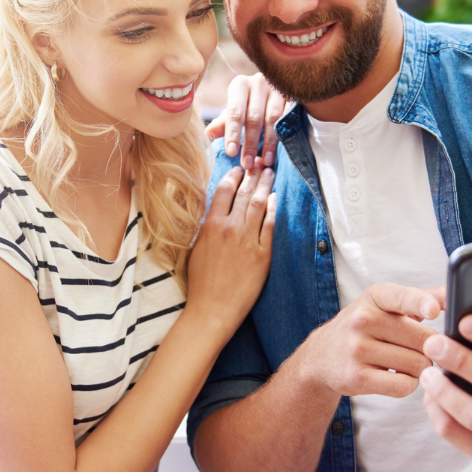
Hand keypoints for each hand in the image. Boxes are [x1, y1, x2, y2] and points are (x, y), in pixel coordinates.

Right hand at [185, 165, 275, 328]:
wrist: (213, 309)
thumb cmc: (200, 283)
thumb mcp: (195, 248)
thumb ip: (205, 228)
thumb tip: (214, 213)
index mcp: (210, 226)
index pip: (224, 191)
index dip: (233, 176)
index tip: (238, 168)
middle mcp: (230, 228)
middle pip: (245, 193)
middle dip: (253, 175)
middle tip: (260, 162)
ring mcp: (248, 240)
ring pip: (259, 205)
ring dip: (265, 186)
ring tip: (270, 173)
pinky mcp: (262, 254)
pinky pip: (270, 225)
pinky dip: (274, 209)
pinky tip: (276, 199)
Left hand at [203, 73, 287, 169]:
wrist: (274, 89)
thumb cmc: (248, 103)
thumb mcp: (233, 110)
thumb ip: (223, 122)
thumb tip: (209, 134)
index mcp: (240, 85)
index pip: (235, 112)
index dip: (233, 133)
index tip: (231, 153)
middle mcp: (259, 83)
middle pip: (254, 117)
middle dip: (250, 143)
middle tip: (247, 164)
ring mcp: (278, 89)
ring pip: (273, 119)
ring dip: (269, 143)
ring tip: (265, 162)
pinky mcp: (293, 97)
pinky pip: (288, 118)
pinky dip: (284, 136)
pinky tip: (281, 151)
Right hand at [301, 283, 442, 396]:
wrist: (322, 356)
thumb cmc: (366, 327)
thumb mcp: (387, 304)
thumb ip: (423, 296)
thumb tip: (456, 292)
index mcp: (375, 296)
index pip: (402, 297)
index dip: (421, 304)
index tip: (433, 311)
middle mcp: (363, 319)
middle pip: (423, 339)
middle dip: (432, 349)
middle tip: (422, 350)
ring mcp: (357, 349)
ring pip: (417, 364)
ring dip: (421, 369)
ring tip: (408, 363)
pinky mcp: (356, 377)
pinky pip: (403, 385)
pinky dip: (409, 385)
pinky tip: (400, 378)